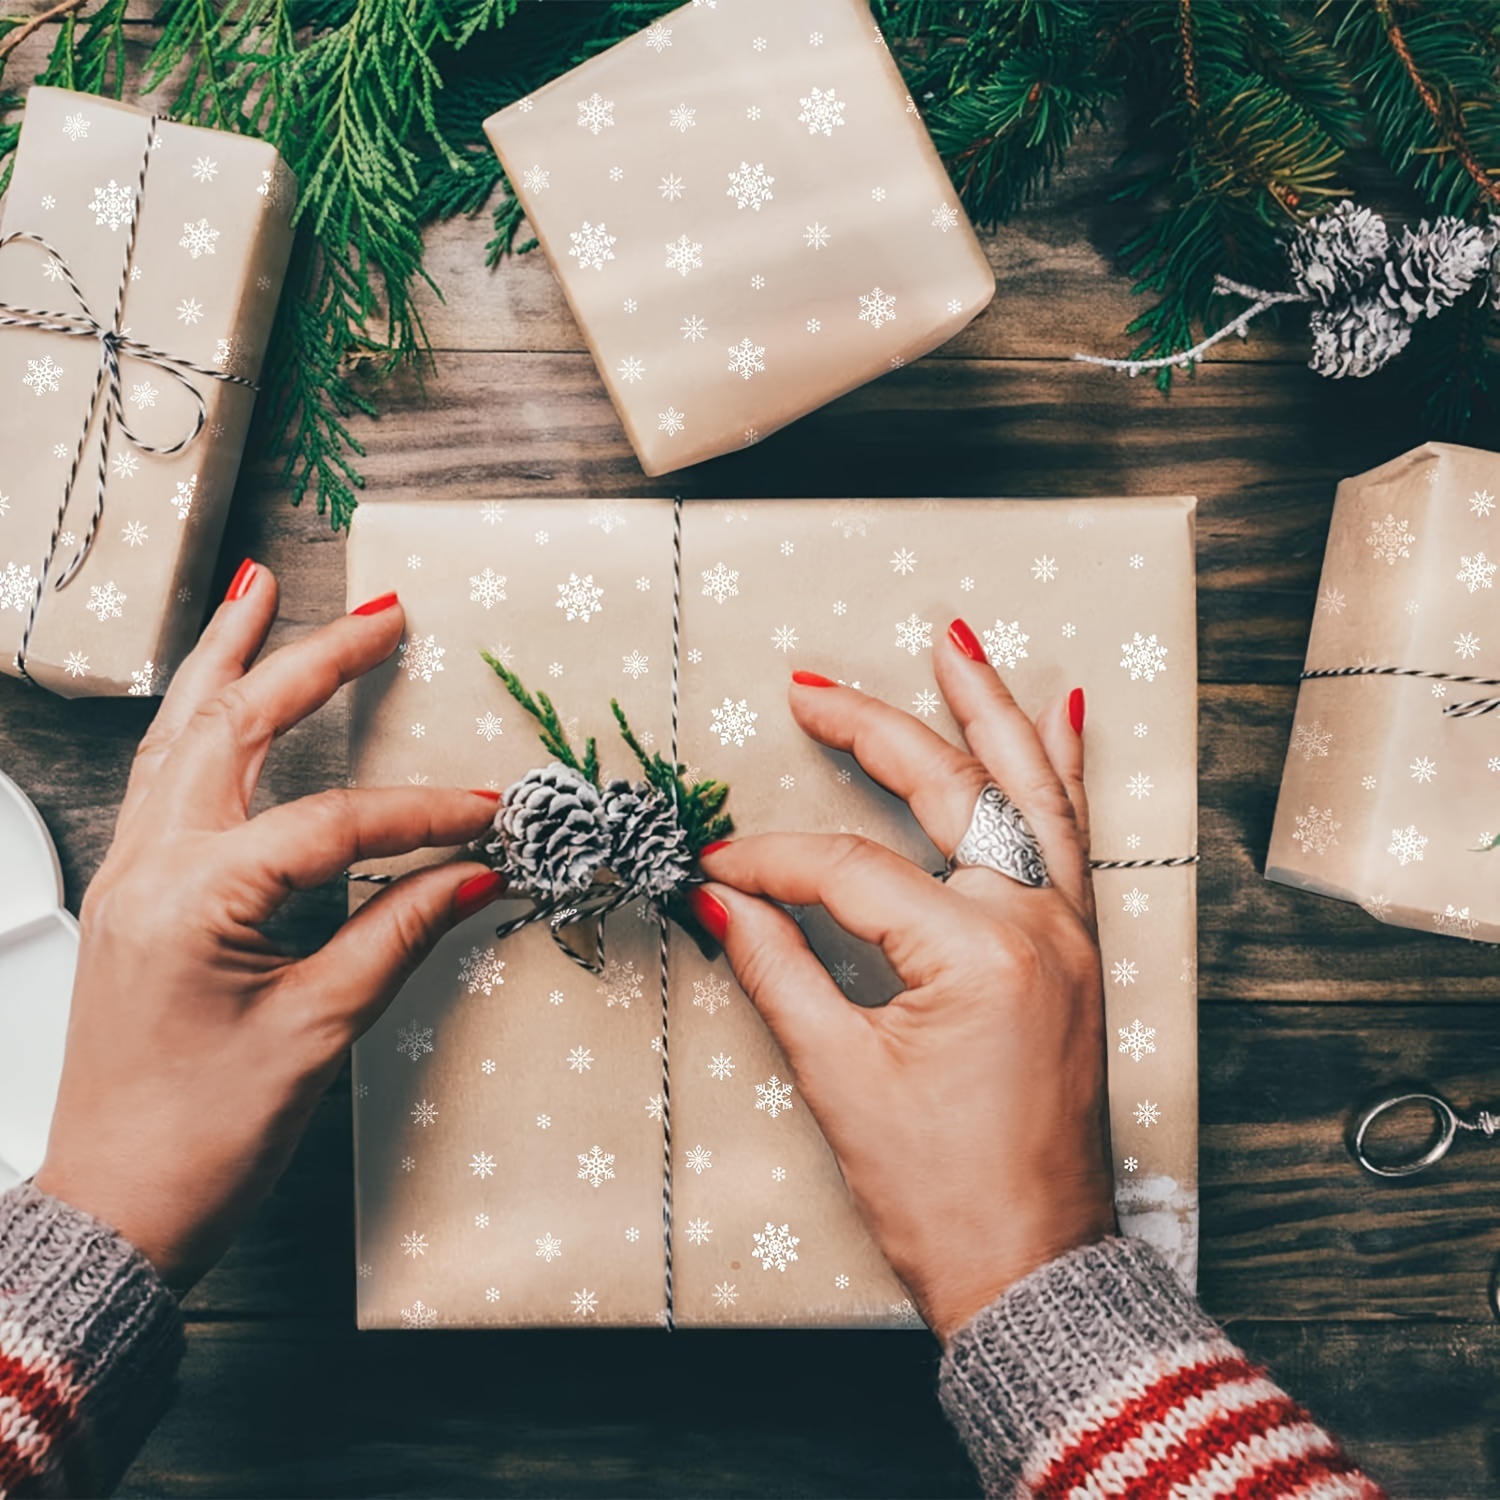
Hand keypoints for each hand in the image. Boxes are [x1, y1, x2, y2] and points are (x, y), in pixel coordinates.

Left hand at [35, 563, 505, 1288]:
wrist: (115, 1206)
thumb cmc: (203, 1136)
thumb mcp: (316, 1031)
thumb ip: (397, 936)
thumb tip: (474, 876)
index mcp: (193, 899)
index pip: (332, 824)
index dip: (424, 813)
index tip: (493, 815)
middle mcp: (147, 866)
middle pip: (234, 727)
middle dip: (310, 658)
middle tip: (380, 612)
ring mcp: (128, 874)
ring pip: (178, 734)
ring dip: (228, 660)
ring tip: (258, 593)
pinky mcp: (131, 892)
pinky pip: (161, 775)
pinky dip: (198, 719)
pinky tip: (221, 695)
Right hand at [695, 621, 1113, 1340]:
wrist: (1034, 1268)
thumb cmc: (939, 1191)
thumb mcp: (840, 1077)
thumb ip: (778, 968)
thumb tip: (719, 897)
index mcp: (977, 953)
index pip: (849, 871)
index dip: (770, 860)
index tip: (714, 866)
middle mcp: (1039, 922)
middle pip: (950, 792)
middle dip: (873, 730)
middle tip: (810, 688)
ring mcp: (1072, 931)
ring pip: (1032, 791)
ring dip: (991, 711)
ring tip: (958, 643)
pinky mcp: (1080, 950)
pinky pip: (1073, 837)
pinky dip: (1062, 771)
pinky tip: (1063, 714)